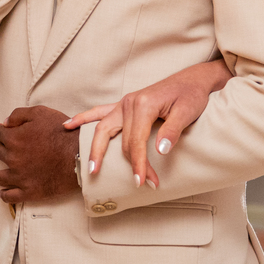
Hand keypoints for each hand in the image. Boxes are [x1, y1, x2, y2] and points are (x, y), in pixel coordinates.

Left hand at [0, 106, 78, 203]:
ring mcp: (19, 177)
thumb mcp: (41, 113)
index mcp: (14, 139)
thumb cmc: (62, 131)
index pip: (0, 133)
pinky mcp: (29, 191)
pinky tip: (2, 193)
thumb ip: (19, 115)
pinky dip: (4, 194)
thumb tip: (4, 123)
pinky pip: (11, 196)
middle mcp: (12, 158)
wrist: (79, 154)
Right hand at [64, 59, 232, 188]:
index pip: (136, 142)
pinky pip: (100, 111)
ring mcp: (125, 102)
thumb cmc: (191, 95)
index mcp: (144, 104)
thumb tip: (161, 151)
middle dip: (129, 164)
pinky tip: (69, 124)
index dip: (140, 164)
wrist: (193, 79)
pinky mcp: (125, 104)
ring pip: (103, 128)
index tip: (145, 182)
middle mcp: (129, 102)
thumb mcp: (187, 112)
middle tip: (137, 183)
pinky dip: (84, 118)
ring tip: (91, 169)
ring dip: (95, 149)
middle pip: (121, 140)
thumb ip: (173, 131)